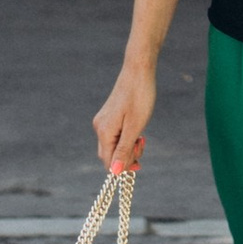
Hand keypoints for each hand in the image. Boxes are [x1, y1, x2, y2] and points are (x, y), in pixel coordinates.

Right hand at [93, 57, 155, 171]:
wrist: (139, 70)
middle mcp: (99, 127)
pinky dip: (126, 138)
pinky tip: (137, 131)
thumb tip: (114, 173)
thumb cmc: (140, 97)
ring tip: (142, 137)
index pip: (108, 162)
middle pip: (109, 155)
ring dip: (128, 147)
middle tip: (142, 144)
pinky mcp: (109, 116)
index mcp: (104, 131)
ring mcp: (103, 121)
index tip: (140, 163)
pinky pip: (115, 136)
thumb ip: (124, 150)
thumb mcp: (135, 127)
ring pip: (113, 145)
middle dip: (126, 157)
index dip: (123, 167)